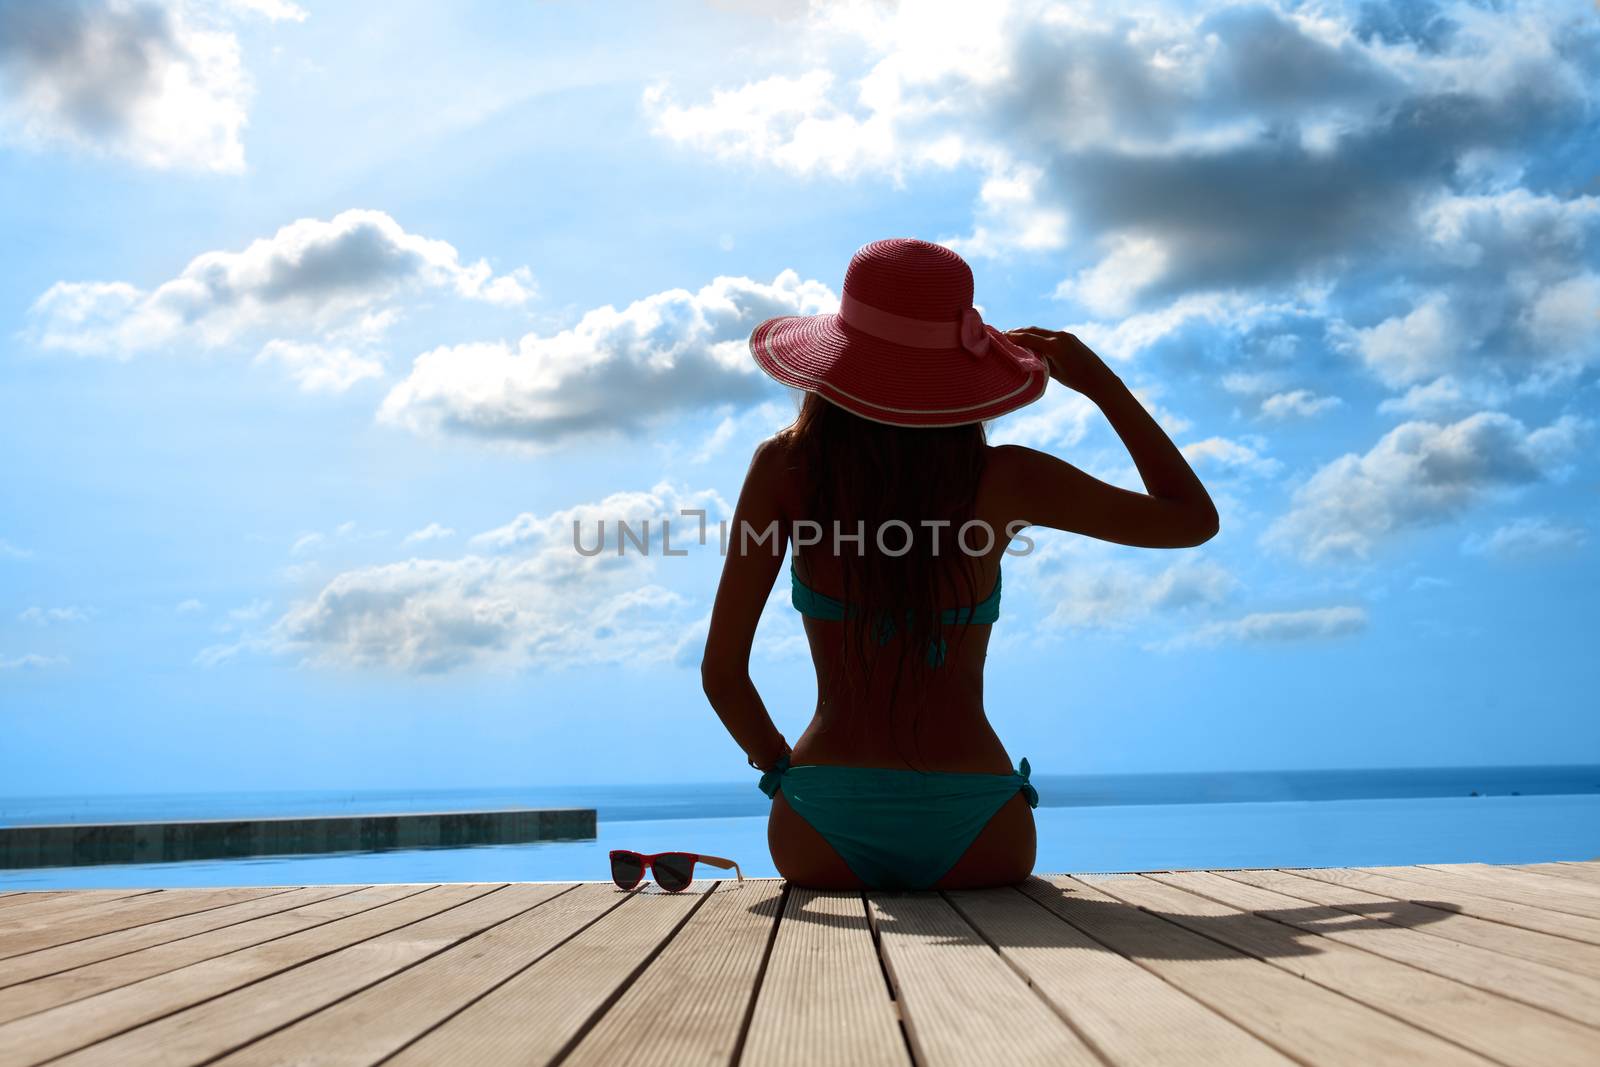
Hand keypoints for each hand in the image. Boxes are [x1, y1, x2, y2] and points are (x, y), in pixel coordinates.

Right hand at [1004, 328, 1119, 396]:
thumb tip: (1027, 355)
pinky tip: (1032, 340)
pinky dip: (1038, 335)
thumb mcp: (1054, 372)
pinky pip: (1049, 334)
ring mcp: (1066, 335)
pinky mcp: (1070, 337)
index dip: (1012, 337)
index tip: (999, 337)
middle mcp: (1059, 336)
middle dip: (1017, 332)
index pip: (1028, 338)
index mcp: (1054, 346)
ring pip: (1041, 331)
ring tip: (1014, 336)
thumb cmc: (1077, 381)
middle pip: (1033, 330)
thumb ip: (1040, 360)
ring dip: (1027, 332)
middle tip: (1003, 335)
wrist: (1100, 379)